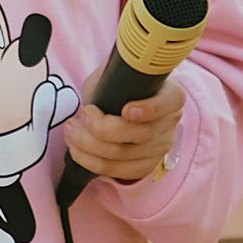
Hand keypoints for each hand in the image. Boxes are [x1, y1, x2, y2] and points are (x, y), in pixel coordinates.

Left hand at [65, 74, 184, 188]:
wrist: (122, 105)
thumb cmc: (120, 86)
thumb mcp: (118, 71)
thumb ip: (114, 72)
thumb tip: (103, 82)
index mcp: (171, 95)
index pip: (170, 103)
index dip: (149, 109)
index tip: (126, 110)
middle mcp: (170, 123)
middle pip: (141, 134)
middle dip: (102, 127)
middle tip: (82, 114)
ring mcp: (160, 148)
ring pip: (123, 155)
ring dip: (89, 145)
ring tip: (71, 130)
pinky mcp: (145, 166)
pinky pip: (117, 171)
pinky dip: (91, 162)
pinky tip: (77, 149)